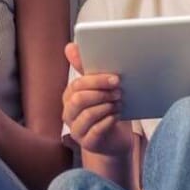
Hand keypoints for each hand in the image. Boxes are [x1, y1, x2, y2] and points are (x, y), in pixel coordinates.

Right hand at [62, 43, 132, 157]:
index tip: (115, 78)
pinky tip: (117, 116)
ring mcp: (77, 129)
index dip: (97, 80)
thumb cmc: (108, 109)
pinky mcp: (88, 143)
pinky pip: (96, 130)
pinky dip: (109, 120)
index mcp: (70, 96)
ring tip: (119, 103)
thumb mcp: (101, 88)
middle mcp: (69, 113)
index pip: (77, 85)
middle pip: (79, 99)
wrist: (115, 139)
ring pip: (88, 114)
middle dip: (102, 93)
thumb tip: (70, 46)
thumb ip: (88, 69)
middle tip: (119, 91)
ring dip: (107, 106)